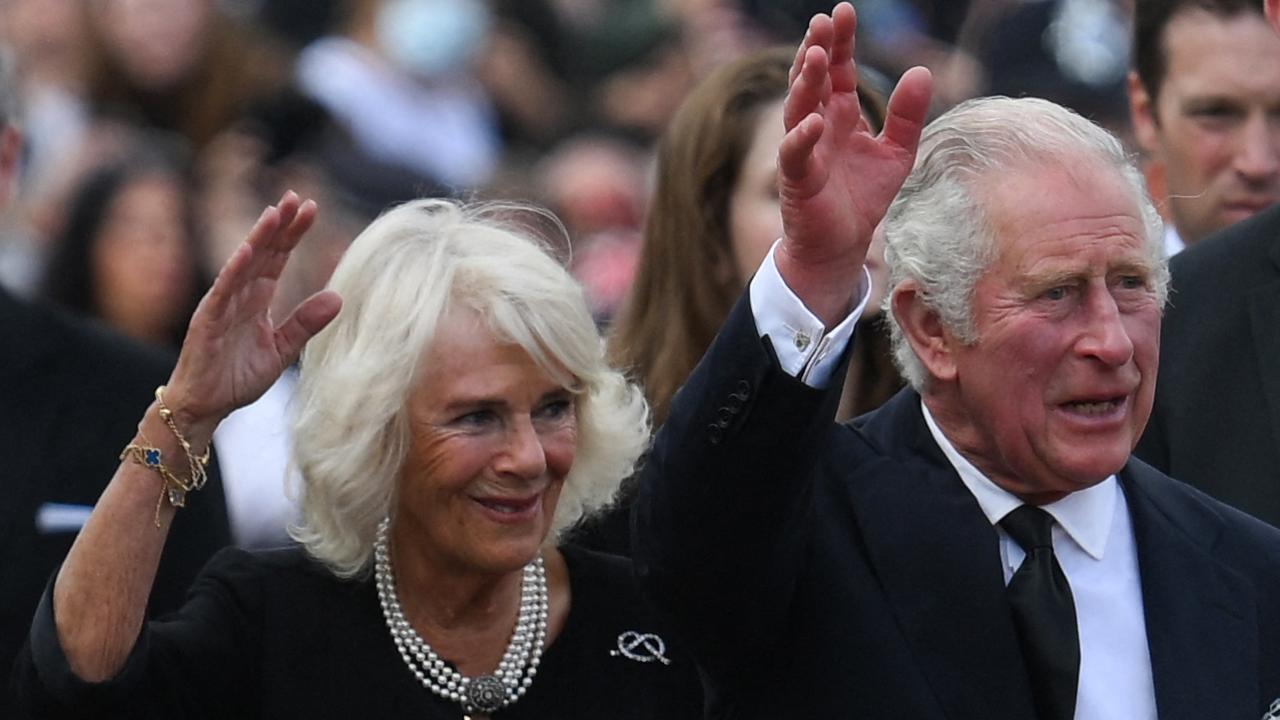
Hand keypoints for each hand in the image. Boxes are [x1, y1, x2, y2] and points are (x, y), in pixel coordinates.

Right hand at [164, 191, 342, 441]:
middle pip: (263, 252)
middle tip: (297, 198)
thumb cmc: (236, 377)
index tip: (312, 210)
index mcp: (257, 299)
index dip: (293, 234)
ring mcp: (222, 305)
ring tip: (275, 213)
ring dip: (258, 238)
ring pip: (243, 264)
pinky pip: (222, 291)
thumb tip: (339, 297)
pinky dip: (234, 270)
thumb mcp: (281, 349)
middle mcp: (239, 295)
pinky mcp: (208, 321)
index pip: (278, 258)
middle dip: (280, 225)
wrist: (206, 406)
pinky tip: (247, 251)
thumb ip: (305, 323)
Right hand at [776, 2, 931, 326]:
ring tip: (817, 56)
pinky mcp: (797, 179)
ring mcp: (804, 150)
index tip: (844, 11)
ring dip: (805, 83)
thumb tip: (923, 70)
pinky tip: (814, 120)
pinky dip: (801, 137)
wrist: (841, 245)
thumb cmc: (863, 197)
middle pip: (814, 80)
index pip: (839, 70)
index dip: (841, 42)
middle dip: (817, 50)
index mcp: (840, 115)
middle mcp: (818, 126)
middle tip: (823, 22)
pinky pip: (795, 153)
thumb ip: (908, 115)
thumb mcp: (897, 152)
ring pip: (798, 108)